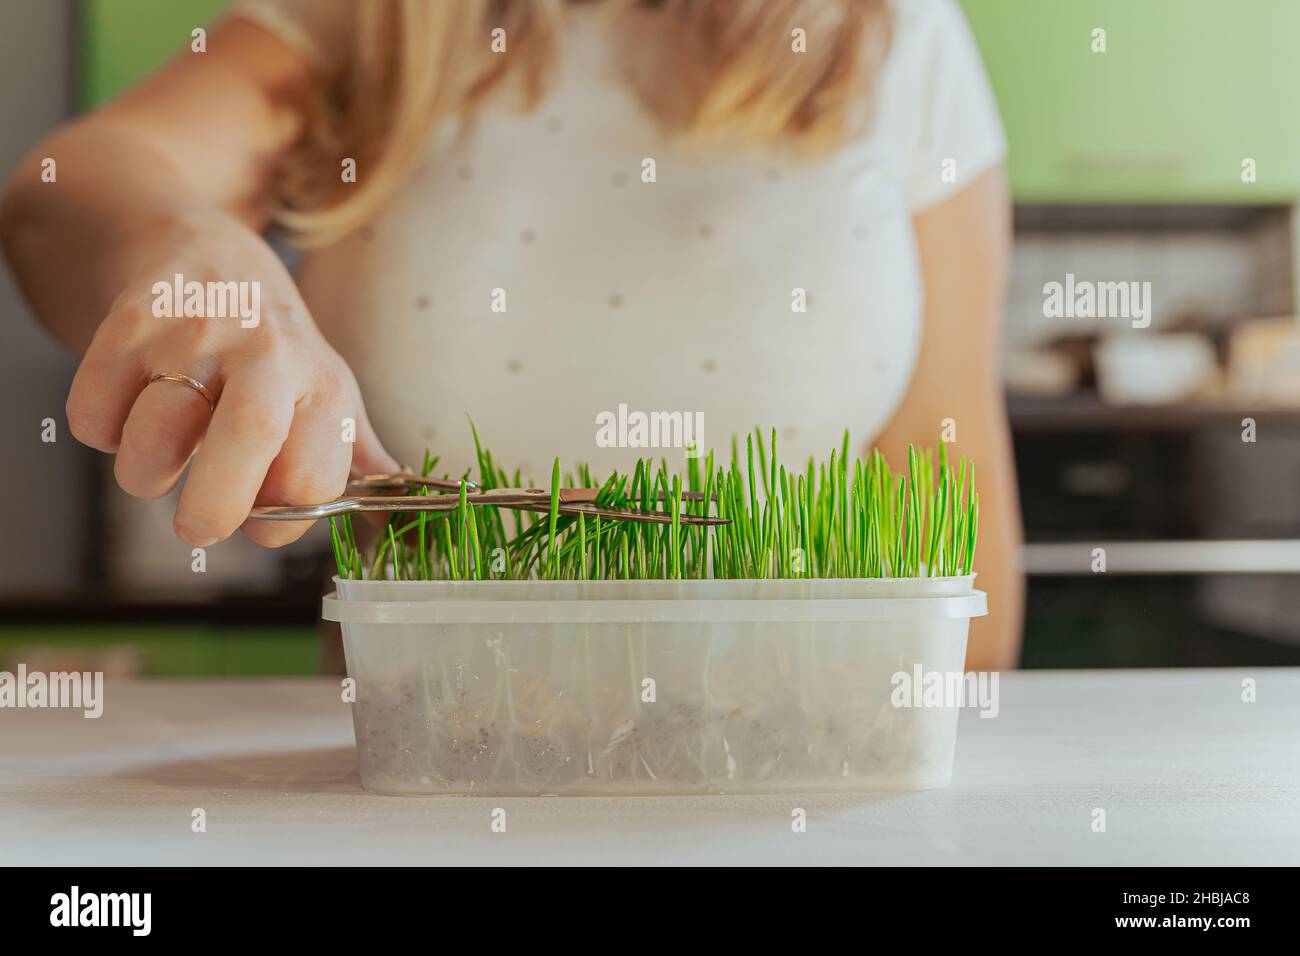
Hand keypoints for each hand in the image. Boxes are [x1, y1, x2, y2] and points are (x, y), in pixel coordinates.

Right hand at [65, 212, 397, 547]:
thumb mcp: (329, 394)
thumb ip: (359, 464)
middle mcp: (269, 350)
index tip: (263, 516)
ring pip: (154, 437)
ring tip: (161, 459)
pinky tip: (129, 412)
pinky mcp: (131, 319)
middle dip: (215, 507)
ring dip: (145, 475)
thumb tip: (401, 525)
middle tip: (198, 529)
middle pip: (249, 433)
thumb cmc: (273, 347)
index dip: (283, 521)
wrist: (204, 249)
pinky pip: (95, 412)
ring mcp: (197, 329)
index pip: (312, 477)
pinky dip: (100, 433)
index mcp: (324, 384)